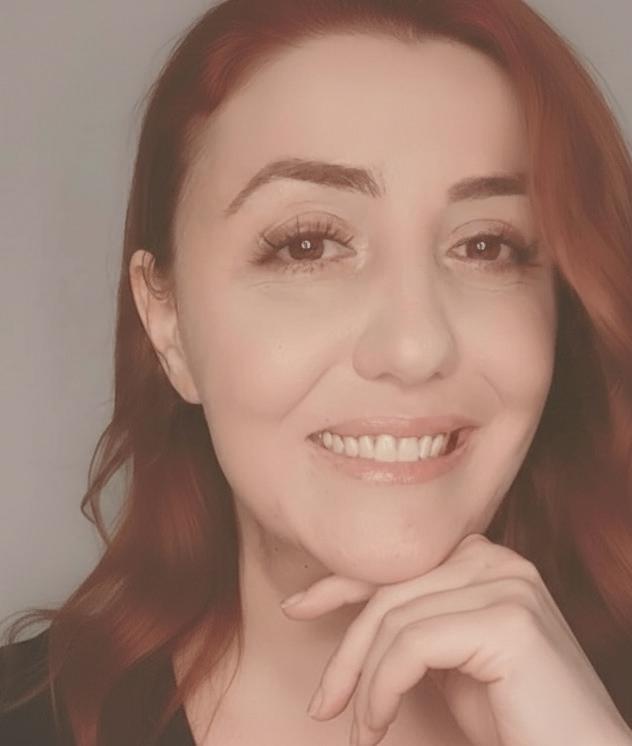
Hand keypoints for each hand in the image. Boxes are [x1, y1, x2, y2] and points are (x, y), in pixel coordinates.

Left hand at [280, 533, 631, 745]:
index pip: (395, 563)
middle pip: (389, 594)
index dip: (338, 585)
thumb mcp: (445, 657)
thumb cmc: (511, 715)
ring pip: (394, 622)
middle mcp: (496, 558)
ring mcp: (506, 584)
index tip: (296, 608)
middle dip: (345, 652)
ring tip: (361, 730)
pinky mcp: (508, 620)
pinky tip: (378, 723)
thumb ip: (412, 621)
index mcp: (482, 558)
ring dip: (364, 683)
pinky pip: (411, 646)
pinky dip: (382, 689)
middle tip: (322, 705)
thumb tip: (349, 612)